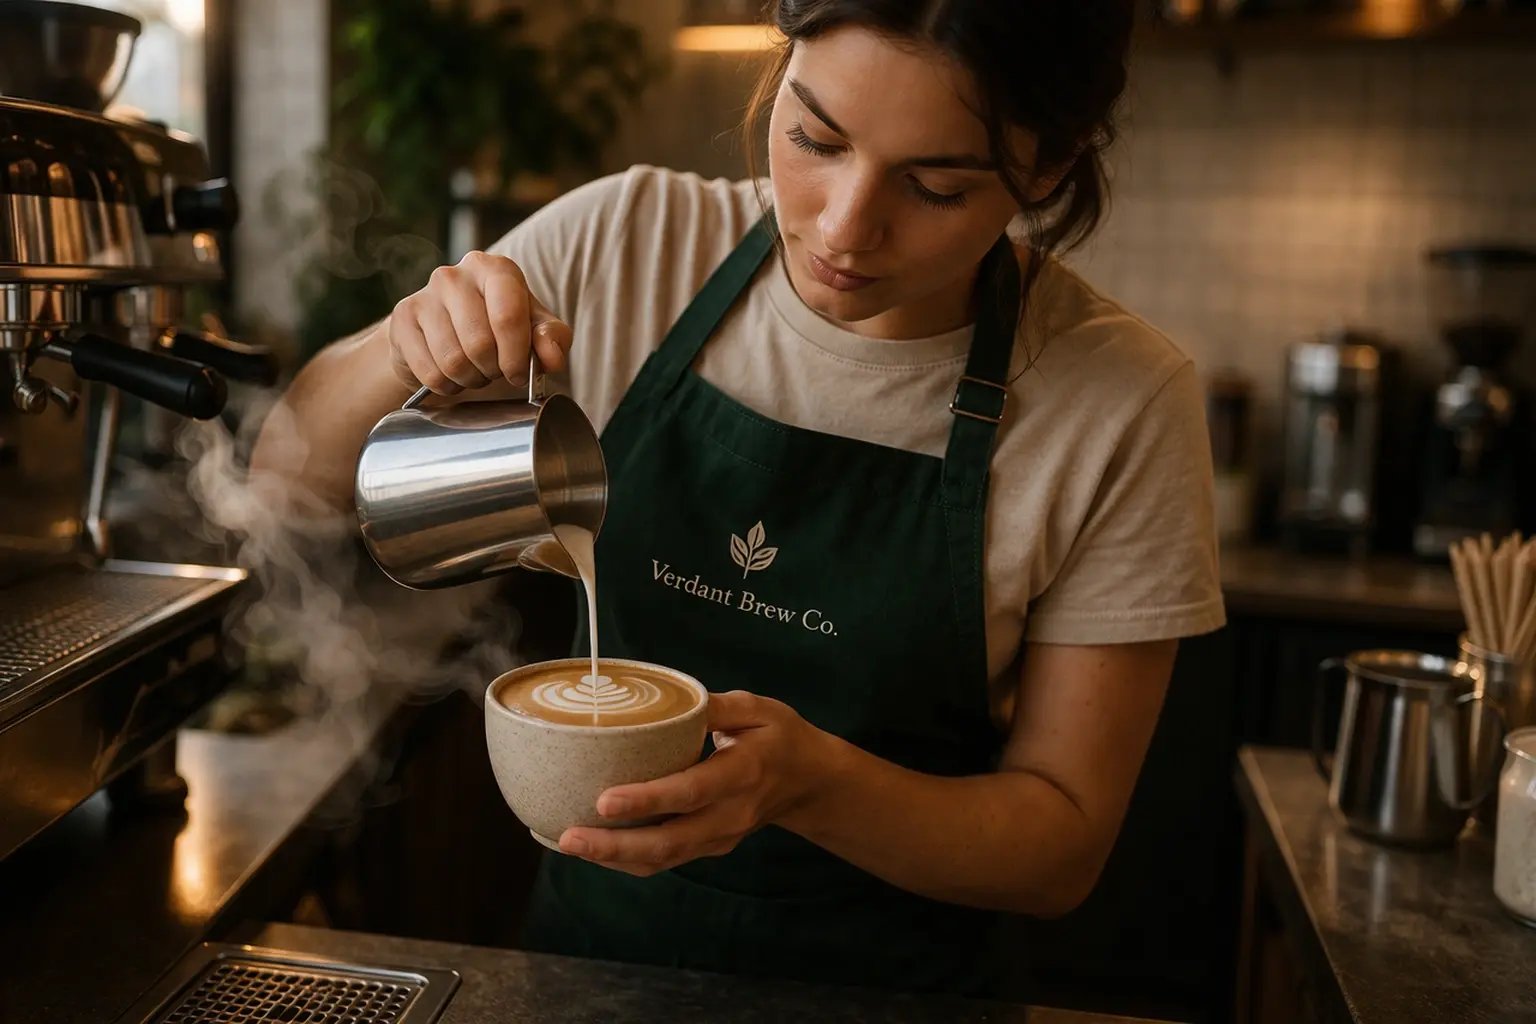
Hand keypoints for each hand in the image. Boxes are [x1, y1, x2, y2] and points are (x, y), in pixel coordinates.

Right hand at [386, 250, 571, 396]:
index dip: (516, 356)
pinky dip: (445, 385)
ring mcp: (424, 295)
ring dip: (469, 379)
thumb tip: (551, 357)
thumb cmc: (499, 332)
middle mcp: (455, 275)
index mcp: (495, 269)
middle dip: (492, 370)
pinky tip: (450, 374)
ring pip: (453, 361)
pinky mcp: (402, 319)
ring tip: (474, 371)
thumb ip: (553, 339)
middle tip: (493, 370)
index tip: (519, 374)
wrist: (447, 337)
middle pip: (479, 343)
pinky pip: (429, 372)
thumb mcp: (536, 332)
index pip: (508, 316)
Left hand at [557, 691, 829, 875]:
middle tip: (569, 836)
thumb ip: (716, 705)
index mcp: (743, 773)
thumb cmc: (779, 737)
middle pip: (670, 841)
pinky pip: (664, 861)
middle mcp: (730, 815)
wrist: (808, 782)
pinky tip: (590, 847)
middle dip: (616, 845)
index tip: (606, 800)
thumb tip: (670, 700)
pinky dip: (624, 860)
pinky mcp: (708, 849)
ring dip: (613, 858)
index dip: (648, 800)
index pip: (692, 792)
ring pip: (663, 859)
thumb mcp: (758, 708)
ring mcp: (719, 838)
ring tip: (567, 844)